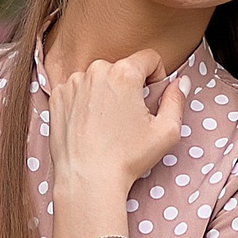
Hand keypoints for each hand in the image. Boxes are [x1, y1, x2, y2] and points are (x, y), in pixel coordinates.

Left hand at [49, 49, 187, 210]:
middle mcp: (95, 71)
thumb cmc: (127, 158)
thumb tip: (180, 82)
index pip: (149, 58)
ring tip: (107, 124)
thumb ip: (177, 100)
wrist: (87, 179)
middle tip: (130, 117)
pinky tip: (89, 125)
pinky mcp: (57, 97)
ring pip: (98, 79)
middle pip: (122, 69)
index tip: (152, 97)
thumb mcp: (166, 131)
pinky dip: (85, 102)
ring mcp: (72, 83)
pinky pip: (77, 90)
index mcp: (124, 73)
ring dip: (106, 93)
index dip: (157, 77)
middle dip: (129, 87)